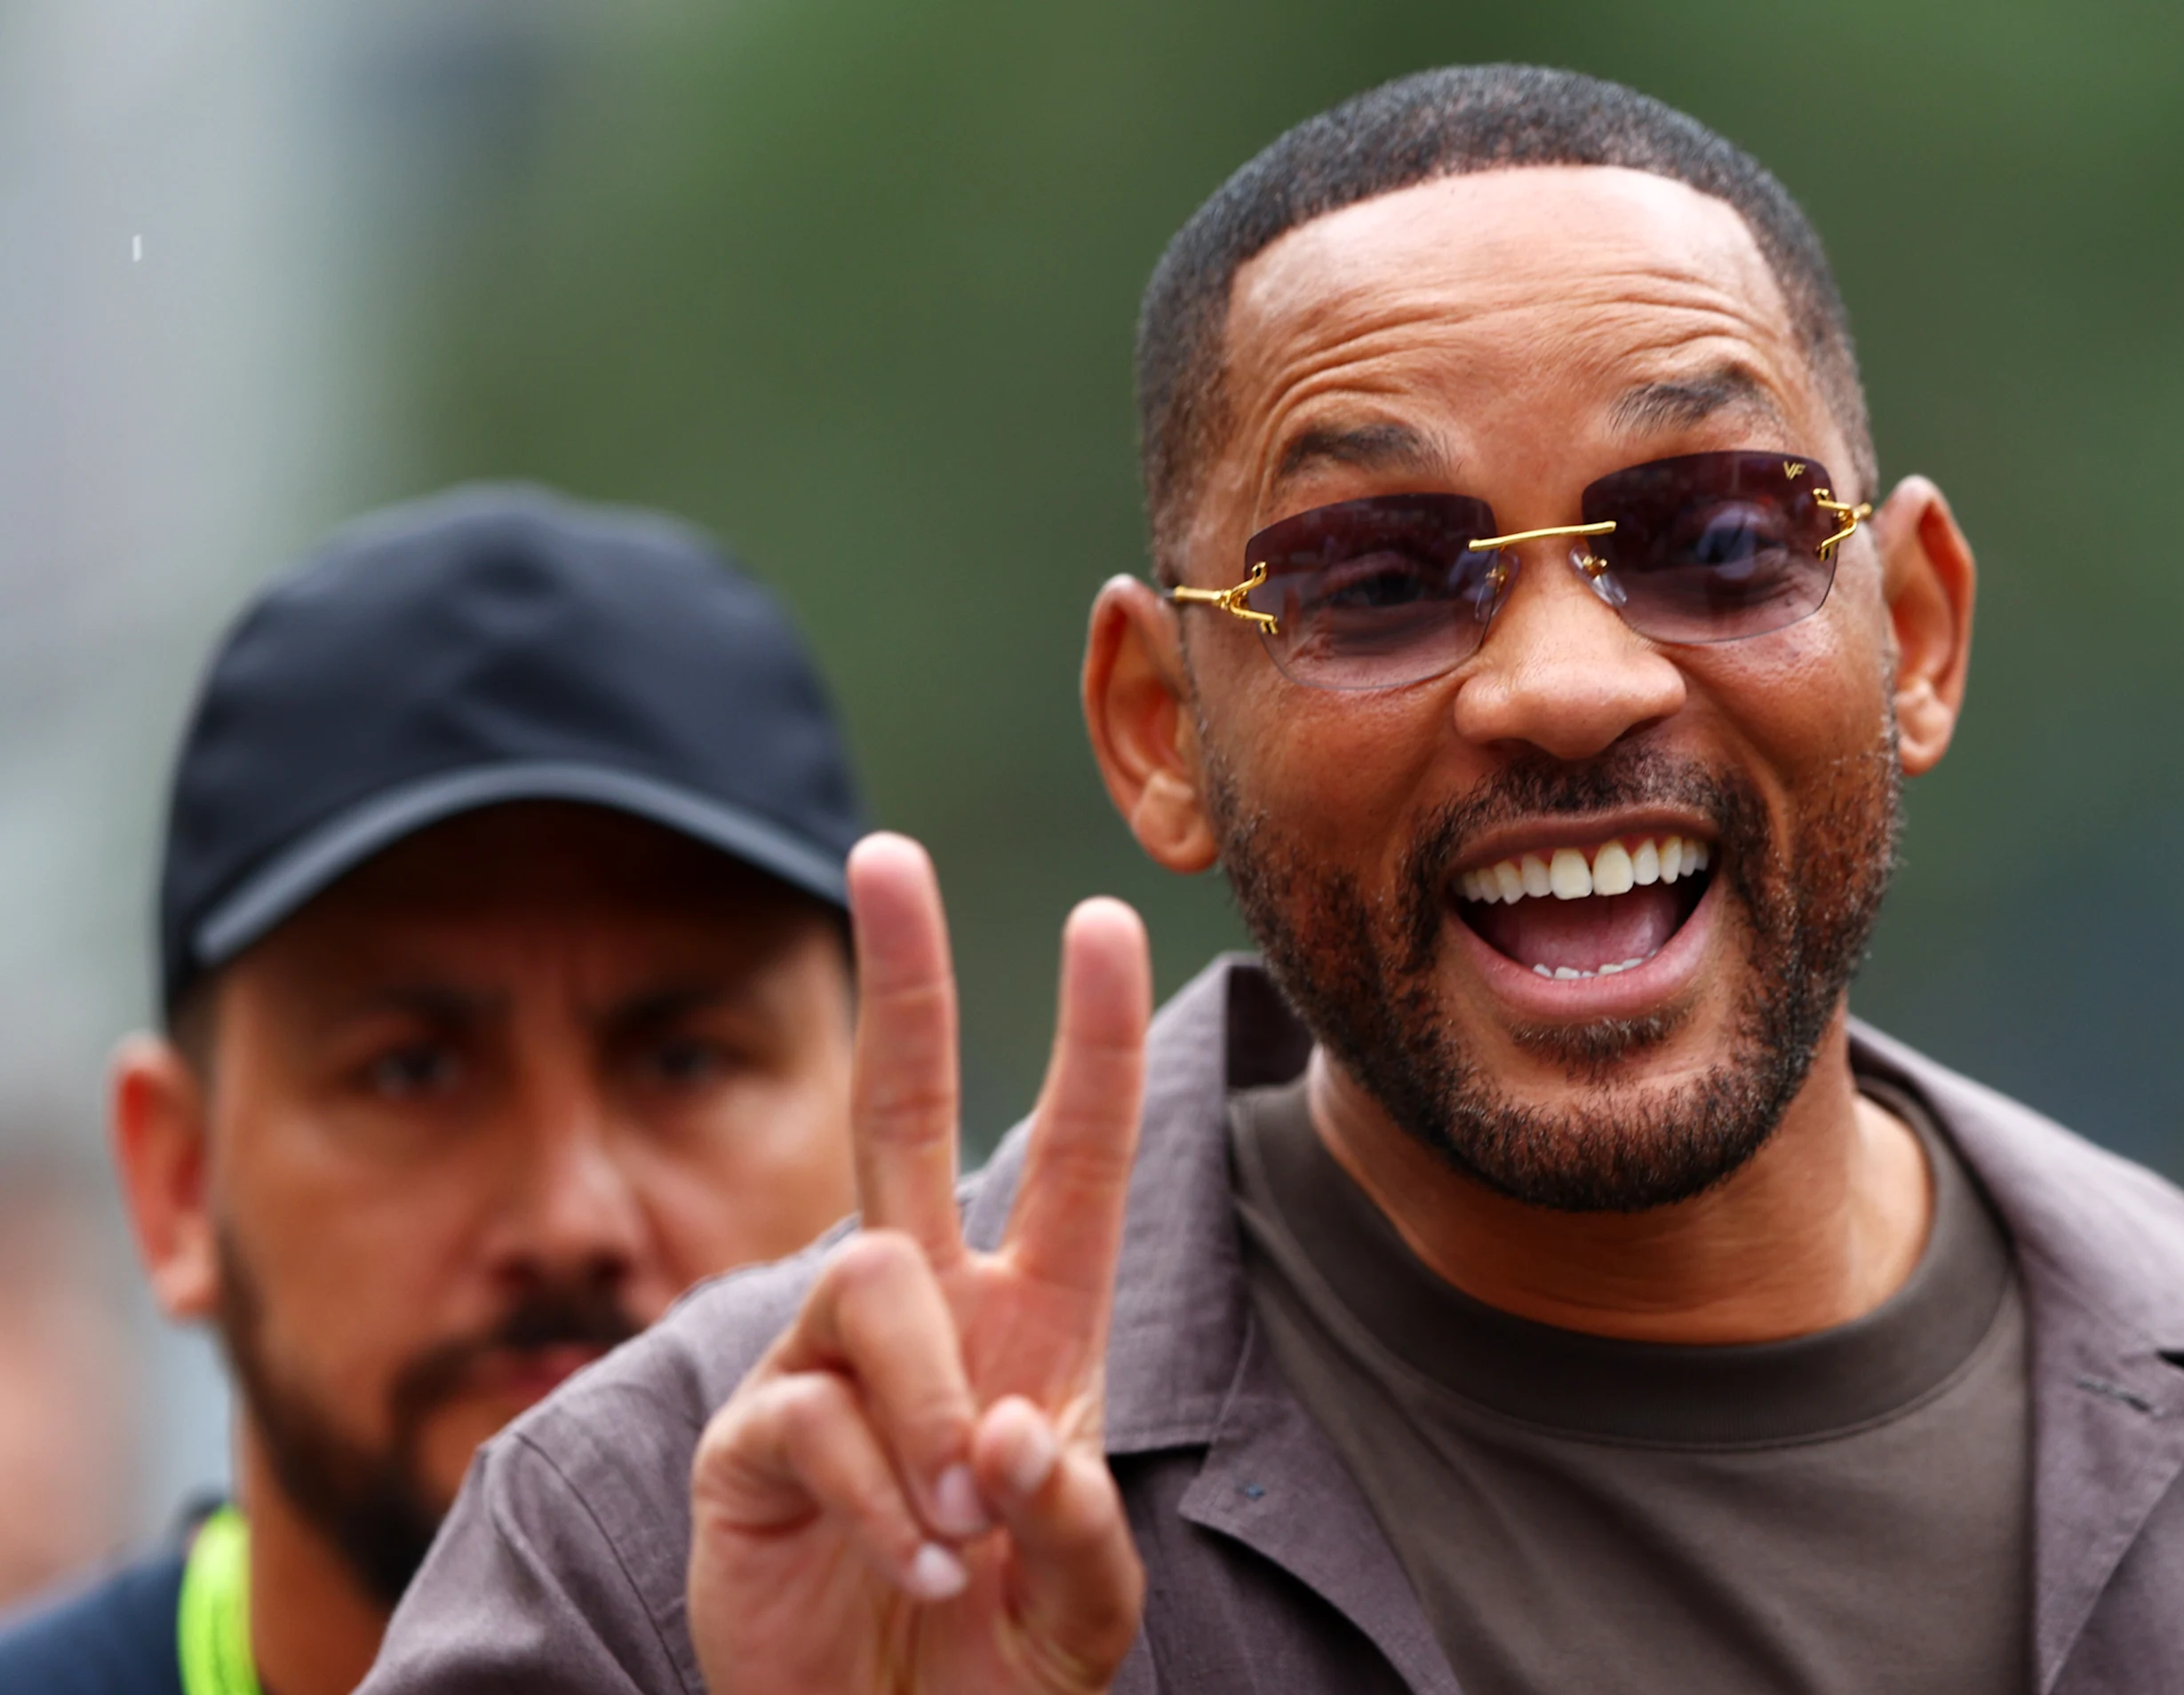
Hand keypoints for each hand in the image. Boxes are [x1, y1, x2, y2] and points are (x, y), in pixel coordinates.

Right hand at [690, 835, 1150, 1693]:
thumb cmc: (996, 1656)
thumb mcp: (1085, 1604)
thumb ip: (1079, 1527)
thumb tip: (1019, 1437)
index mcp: (1034, 1320)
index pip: (1070, 1154)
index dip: (1089, 1040)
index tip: (1107, 916)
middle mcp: (927, 1314)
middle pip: (899, 1109)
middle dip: (902, 978)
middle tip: (886, 848)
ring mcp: (825, 1367)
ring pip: (872, 1278)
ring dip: (934, 1410)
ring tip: (959, 1529)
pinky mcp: (746, 1443)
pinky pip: (812, 1415)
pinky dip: (881, 1498)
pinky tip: (912, 1562)